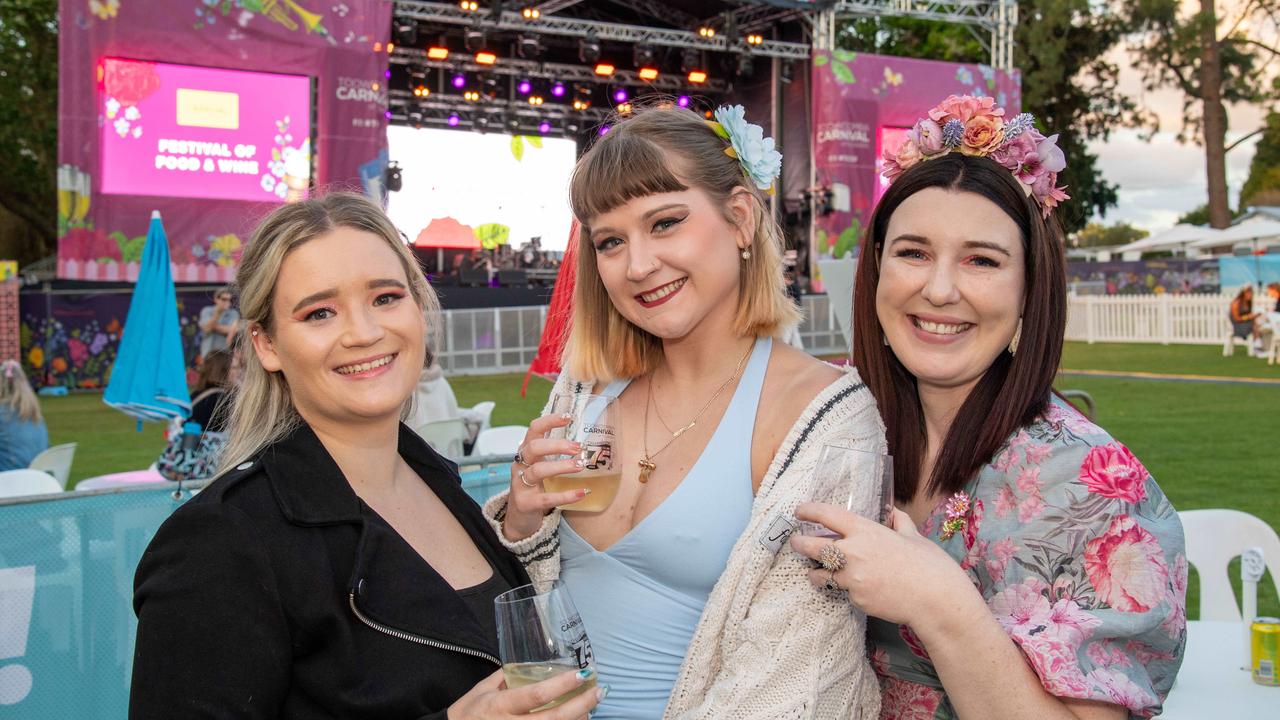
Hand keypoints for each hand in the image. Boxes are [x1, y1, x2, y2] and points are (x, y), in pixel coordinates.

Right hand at [446, 668, 604, 719]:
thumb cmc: (467, 712)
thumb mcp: (483, 689)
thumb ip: (507, 675)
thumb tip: (533, 662)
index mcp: (499, 706)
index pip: (535, 695)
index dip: (561, 685)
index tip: (582, 673)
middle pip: (554, 719)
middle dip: (581, 705)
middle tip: (599, 691)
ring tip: (592, 707)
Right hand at [503, 413, 590, 540]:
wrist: (519, 518)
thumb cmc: (536, 487)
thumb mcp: (541, 466)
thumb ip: (554, 454)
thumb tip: (585, 442)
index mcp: (526, 452)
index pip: (534, 429)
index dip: (549, 421)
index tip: (569, 417)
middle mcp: (520, 465)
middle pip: (534, 448)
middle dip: (556, 445)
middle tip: (578, 447)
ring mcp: (520, 484)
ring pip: (538, 471)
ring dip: (561, 466)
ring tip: (580, 465)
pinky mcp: (525, 503)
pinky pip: (546, 498)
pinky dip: (565, 496)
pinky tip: (582, 492)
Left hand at [789, 504, 973, 625]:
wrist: (937, 602)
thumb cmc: (930, 566)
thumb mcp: (914, 537)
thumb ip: (900, 523)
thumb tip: (894, 512)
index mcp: (866, 531)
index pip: (827, 515)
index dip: (809, 511)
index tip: (800, 511)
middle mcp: (853, 553)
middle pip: (811, 546)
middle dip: (799, 544)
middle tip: (797, 542)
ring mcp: (852, 579)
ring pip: (820, 575)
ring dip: (816, 572)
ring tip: (817, 571)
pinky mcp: (856, 600)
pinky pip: (844, 592)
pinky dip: (846, 589)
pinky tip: (857, 589)